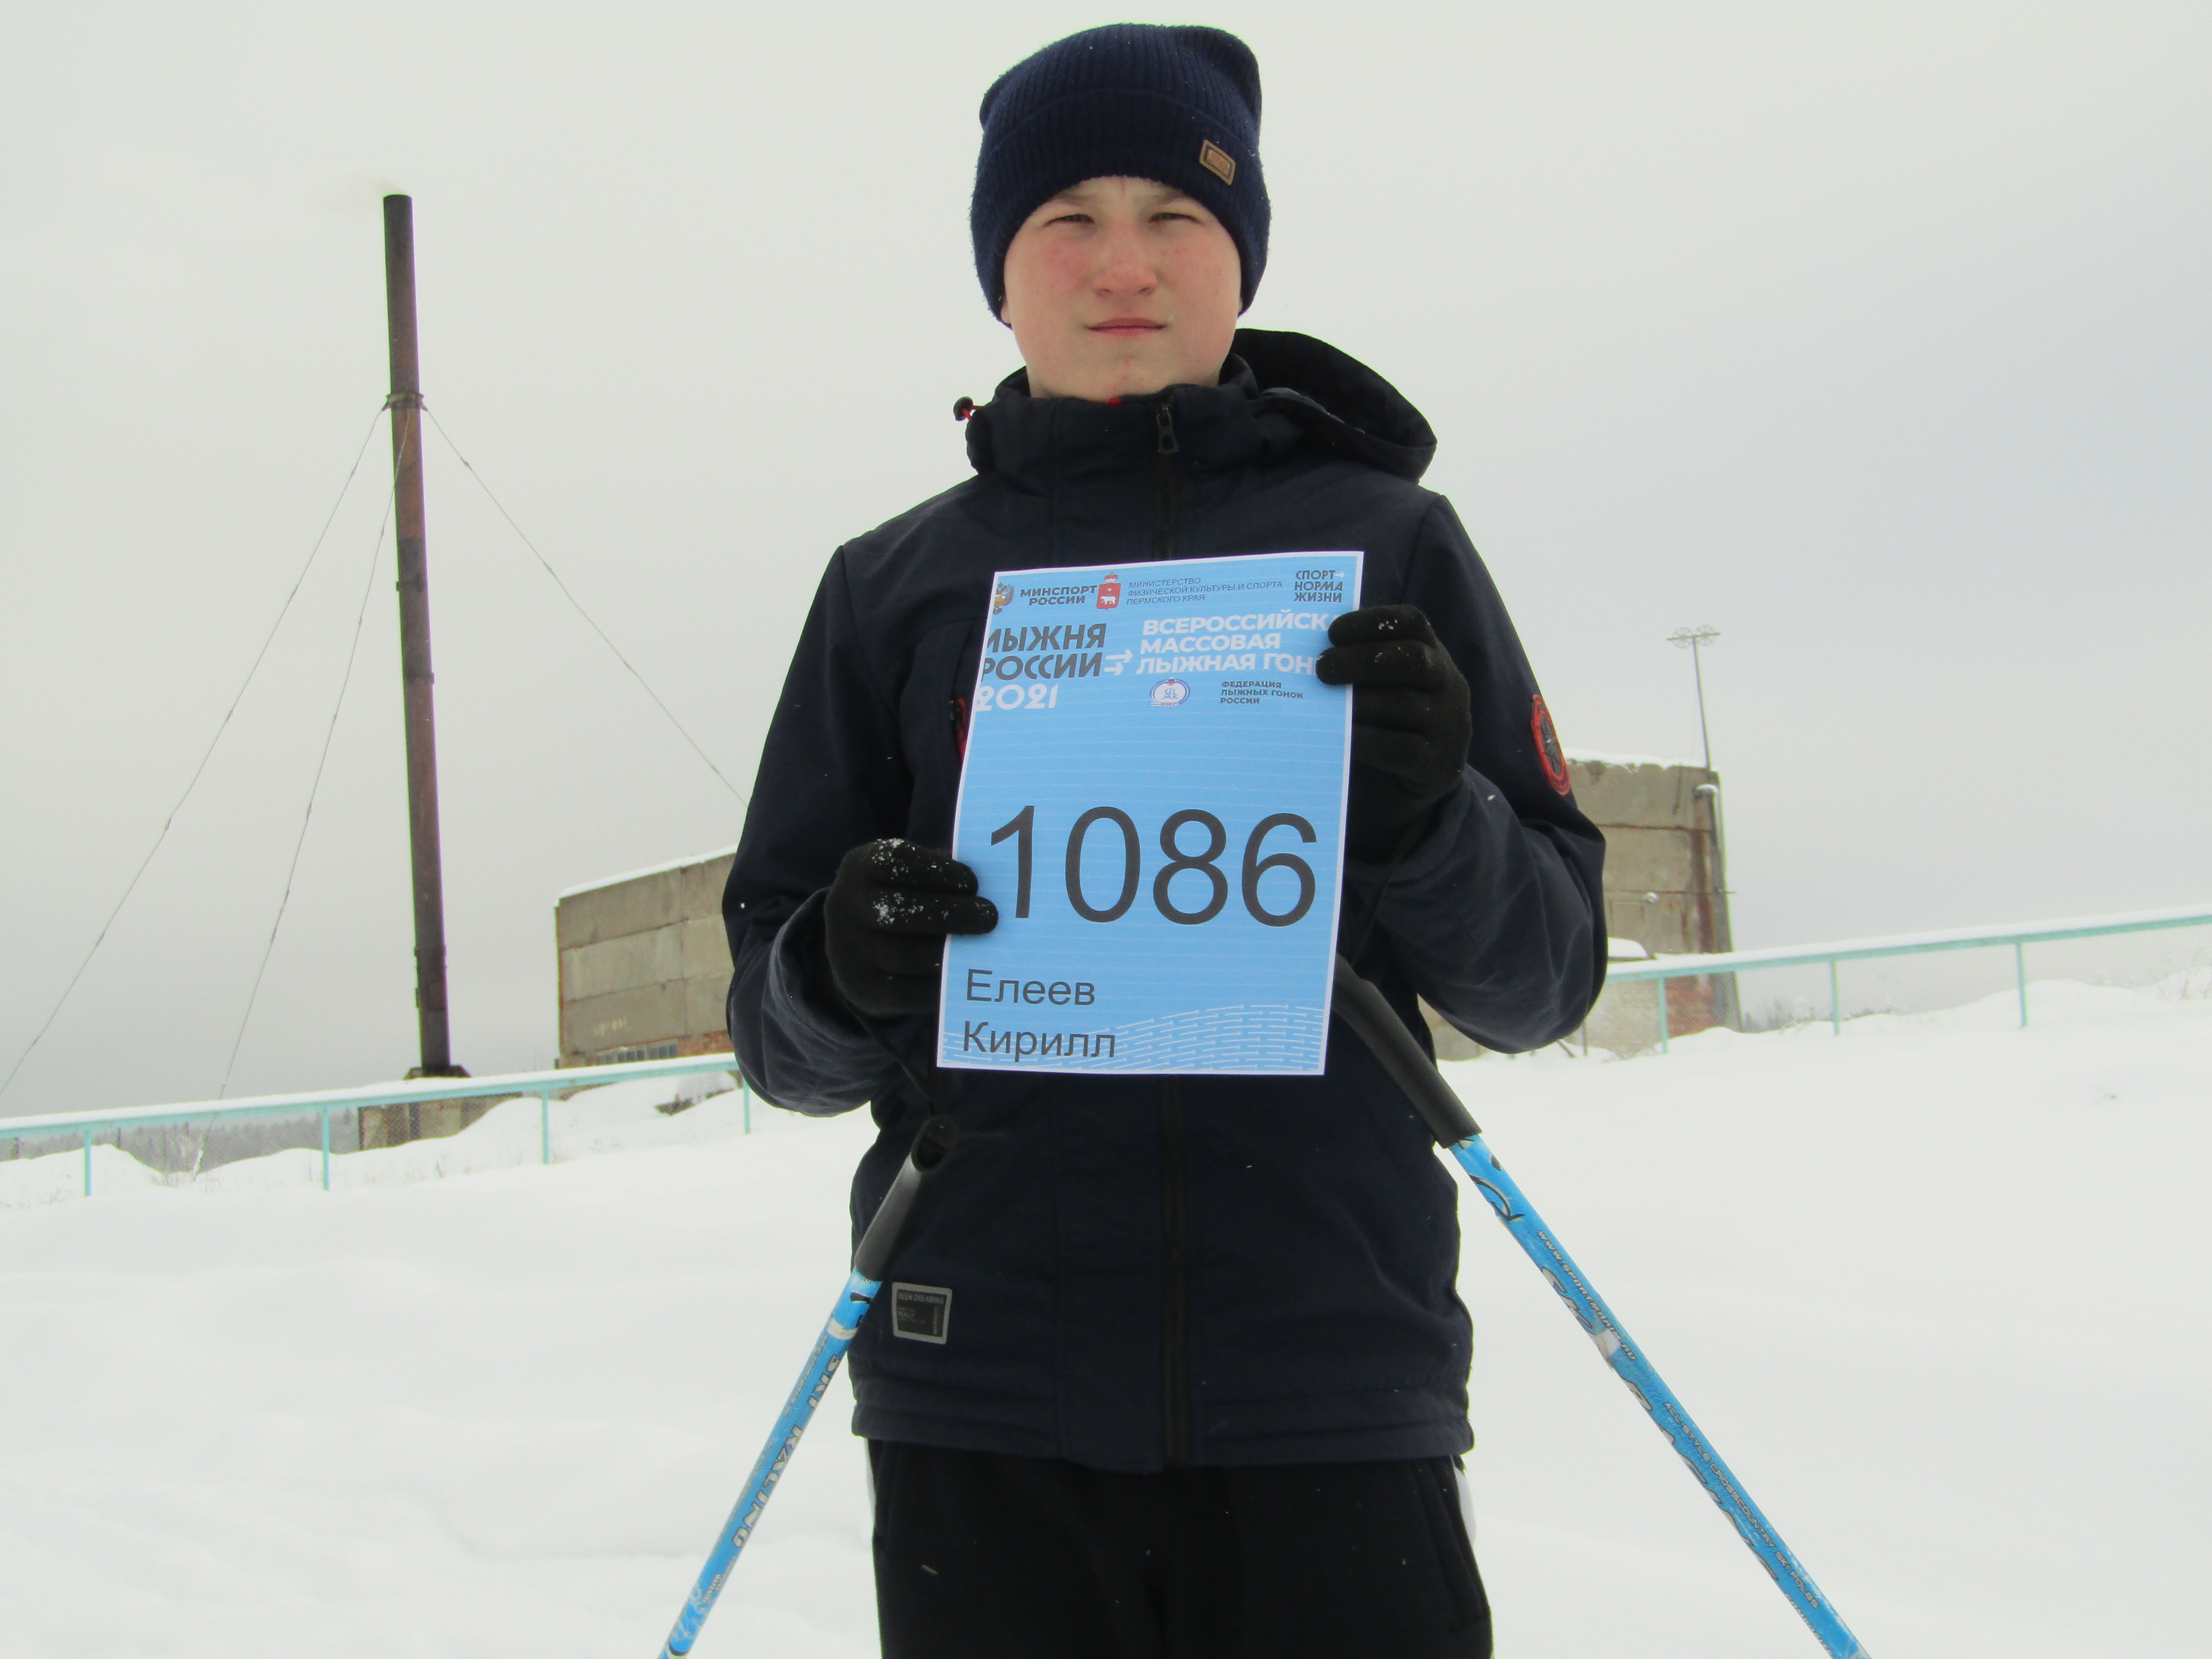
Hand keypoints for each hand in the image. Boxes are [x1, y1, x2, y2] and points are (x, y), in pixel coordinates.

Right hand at [823, 840, 998, 1019]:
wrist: (850, 947)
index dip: (938, 871)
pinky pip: (907, 993)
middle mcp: (845, 907)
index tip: (972, 882)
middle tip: (990, 916)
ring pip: (907, 956)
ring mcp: (849, 952)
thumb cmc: (897, 898)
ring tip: (983, 944)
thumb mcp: (906, 875)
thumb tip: (994, 883)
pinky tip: (965, 971)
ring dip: (951, 951)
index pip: (897, 862)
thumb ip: (941, 873)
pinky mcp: (863, 989)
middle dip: (952, 913)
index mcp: (859, 867)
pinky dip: (942, 983)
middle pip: (903, 912)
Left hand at [1315, 605, 1471, 860]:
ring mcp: (1449, 725)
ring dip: (1359, 702)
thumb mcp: (1387, 683)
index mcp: (1434, 653)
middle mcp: (1449, 684)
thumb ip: (1362, 663)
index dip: (1371, 621)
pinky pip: (1399, 749)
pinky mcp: (1438, 764)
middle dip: (1362, 660)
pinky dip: (1364, 740)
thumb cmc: (1391, 717)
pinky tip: (1338, 735)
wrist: (1423, 774)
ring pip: (1405, 704)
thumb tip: (1307, 649)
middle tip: (1321, 669)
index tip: (1332, 632)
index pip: (1412, 622)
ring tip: (1323, 703)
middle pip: (1413, 658)